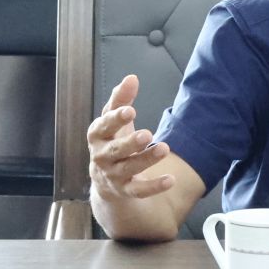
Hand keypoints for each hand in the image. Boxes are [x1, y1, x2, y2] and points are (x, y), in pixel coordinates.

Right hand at [87, 74, 174, 201]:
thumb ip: (121, 99)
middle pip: (115, 150)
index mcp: (97, 136)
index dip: (115, 119)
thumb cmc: (112, 140)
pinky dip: (154, 186)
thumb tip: (132, 78)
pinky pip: (139, 190)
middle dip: (130, 142)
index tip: (130, 110)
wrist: (104, 180)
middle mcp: (102, 157)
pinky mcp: (125, 190)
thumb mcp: (114, 120)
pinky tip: (170, 180)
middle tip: (147, 134)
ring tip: (164, 148)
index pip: (103, 126)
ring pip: (128, 169)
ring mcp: (112, 175)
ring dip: (146, 160)